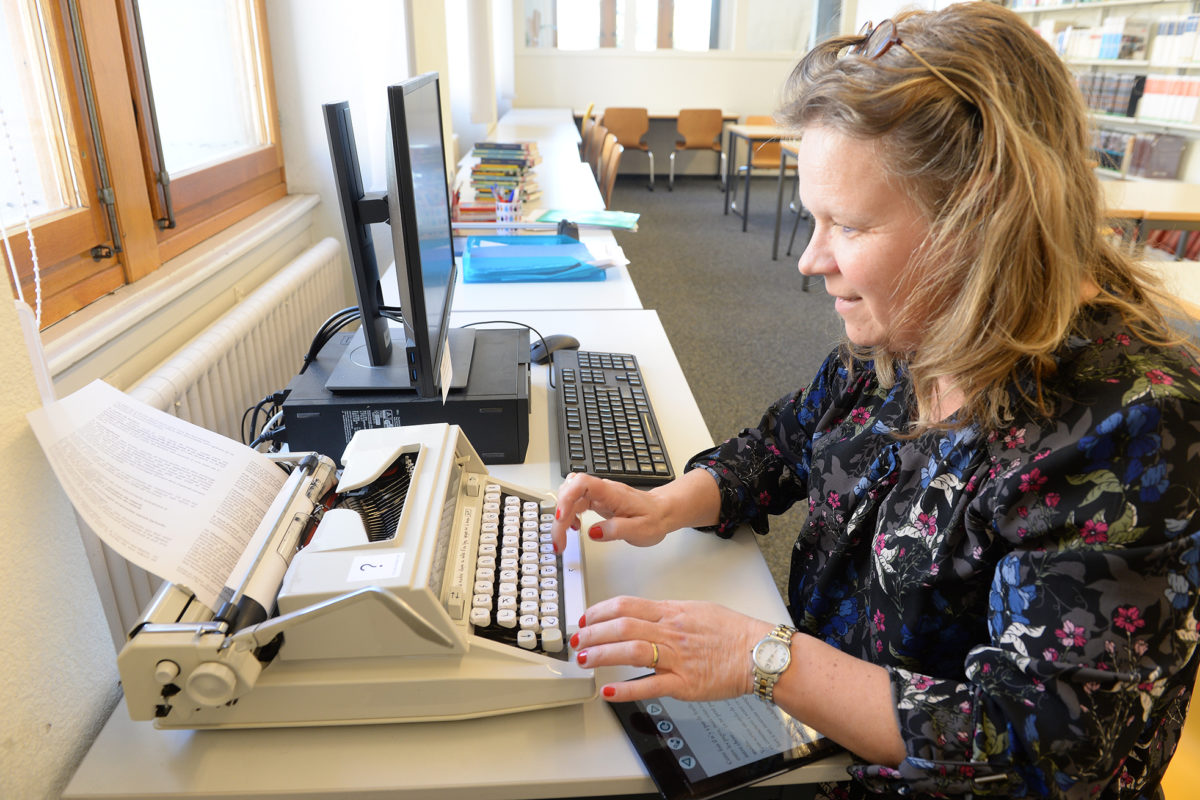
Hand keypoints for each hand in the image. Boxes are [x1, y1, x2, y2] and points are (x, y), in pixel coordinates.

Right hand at [549, 473, 672, 553]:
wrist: (663, 511)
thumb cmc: (654, 518)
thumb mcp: (640, 530)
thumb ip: (616, 530)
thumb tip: (593, 533)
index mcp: (612, 492)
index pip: (582, 483)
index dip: (566, 498)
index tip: (561, 518)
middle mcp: (602, 490)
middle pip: (570, 494)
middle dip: (559, 518)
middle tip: (560, 541)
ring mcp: (598, 495)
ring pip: (569, 499)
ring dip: (561, 518)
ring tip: (563, 538)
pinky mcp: (596, 501)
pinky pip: (574, 503)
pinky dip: (568, 516)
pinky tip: (574, 527)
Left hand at [571, 595, 773, 702]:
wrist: (757, 653)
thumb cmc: (732, 633)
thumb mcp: (697, 609)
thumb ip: (669, 613)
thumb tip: (646, 614)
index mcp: (671, 612)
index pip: (627, 605)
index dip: (600, 611)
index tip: (586, 618)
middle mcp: (670, 632)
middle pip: (623, 626)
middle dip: (593, 633)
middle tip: (577, 640)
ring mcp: (676, 658)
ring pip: (631, 650)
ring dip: (602, 654)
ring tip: (585, 659)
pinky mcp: (684, 683)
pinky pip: (650, 685)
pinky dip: (626, 689)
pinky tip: (609, 692)